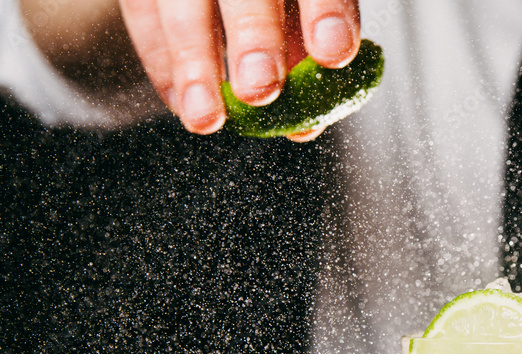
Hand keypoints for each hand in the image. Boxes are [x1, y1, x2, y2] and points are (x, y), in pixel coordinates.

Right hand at [118, 0, 360, 138]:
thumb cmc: (274, 6)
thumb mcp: (299, 14)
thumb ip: (309, 55)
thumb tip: (305, 127)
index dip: (325, 12)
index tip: (333, 54)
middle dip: (254, 35)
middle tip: (260, 89)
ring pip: (180, 3)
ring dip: (192, 63)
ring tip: (206, 117)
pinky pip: (142, 12)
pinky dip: (160, 62)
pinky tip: (181, 105)